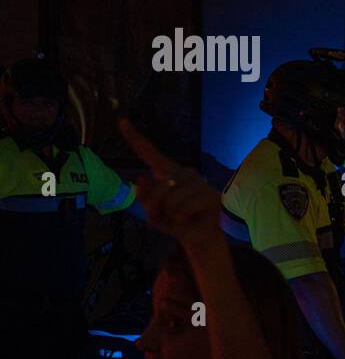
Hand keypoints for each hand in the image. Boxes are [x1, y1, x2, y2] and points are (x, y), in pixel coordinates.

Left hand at [118, 119, 222, 249]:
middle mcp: (184, 172)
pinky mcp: (209, 196)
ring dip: (171, 216)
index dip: (135, 139)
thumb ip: (145, 197)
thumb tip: (142, 177)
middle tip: (167, 217)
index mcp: (169, 172)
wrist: (200, 237)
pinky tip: (190, 219)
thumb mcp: (155, 212)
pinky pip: (182, 209)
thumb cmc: (177, 222)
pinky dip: (181, 220)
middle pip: (157, 188)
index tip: (121, 121)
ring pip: (170, 200)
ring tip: (182, 219)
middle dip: (156, 207)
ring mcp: (199, 183)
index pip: (150, 154)